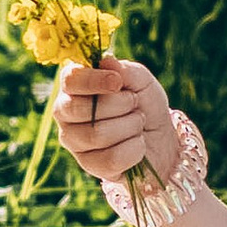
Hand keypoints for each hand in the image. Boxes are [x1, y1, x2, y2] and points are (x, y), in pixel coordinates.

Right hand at [52, 55, 181, 187]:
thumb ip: (124, 70)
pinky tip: (137, 143)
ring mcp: (74, 141)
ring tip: (138, 122)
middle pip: (80, 109)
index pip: (70, 79)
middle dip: (118, 104)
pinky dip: (134, 149)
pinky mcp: (89, 165)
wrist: (160, 138)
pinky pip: (111, 159)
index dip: (93, 80)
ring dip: (130, 126)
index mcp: (74, 85)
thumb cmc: (144, 103)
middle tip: (134, 103)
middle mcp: (66, 112)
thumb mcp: (141, 81)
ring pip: (97, 134)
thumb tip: (106, 61)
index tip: (117, 82)